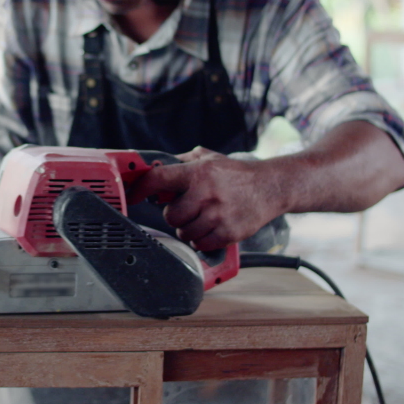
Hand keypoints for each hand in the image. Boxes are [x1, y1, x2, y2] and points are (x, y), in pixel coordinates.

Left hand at [127, 147, 288, 250]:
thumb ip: (183, 163)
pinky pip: (201, 244)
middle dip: (175, 214)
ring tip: (202, 218)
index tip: (132, 196)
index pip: (159, 179)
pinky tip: (211, 228)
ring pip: (184, 233)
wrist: (271, 187)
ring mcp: (218, 215)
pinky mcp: (228, 233)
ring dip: (189, 229)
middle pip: (171, 215)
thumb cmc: (237, 174)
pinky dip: (202, 240)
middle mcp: (206, 194)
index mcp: (198, 173)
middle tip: (187, 209)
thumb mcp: (210, 159)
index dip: (140, 189)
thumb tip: (154, 166)